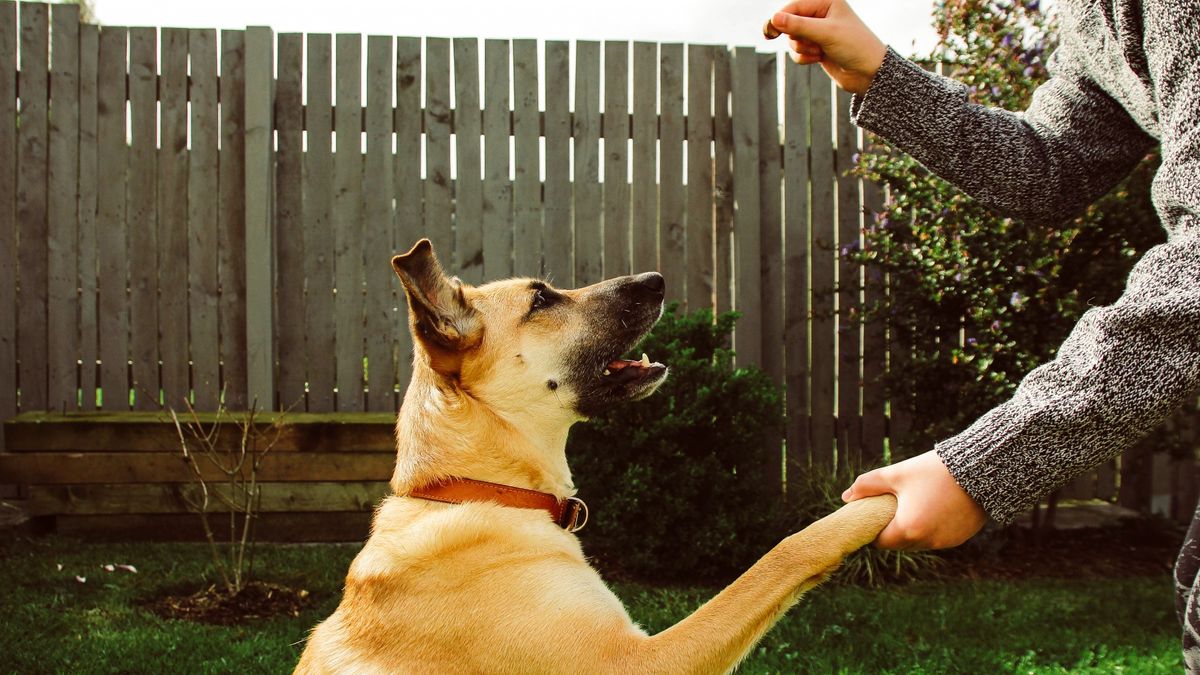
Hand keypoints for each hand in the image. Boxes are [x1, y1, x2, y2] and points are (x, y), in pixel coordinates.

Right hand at [768, 0, 887, 94]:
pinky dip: (804, 57)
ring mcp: (817, 31)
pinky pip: (797, 52)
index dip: (780, 19)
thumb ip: (798, 25)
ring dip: (803, 49)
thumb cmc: (854, 46)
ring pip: (792, 39)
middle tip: (812, 43)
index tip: (769, 32)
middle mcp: (821, 14)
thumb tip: (773, 18)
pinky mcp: (815, 47)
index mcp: (826, 1)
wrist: (868, 73)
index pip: (793, 7)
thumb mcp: (826, 33)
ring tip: (820, 52)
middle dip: (798, 37)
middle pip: (790, 23)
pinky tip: (819, 59)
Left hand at [841, 449, 987, 549]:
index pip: (880, 541)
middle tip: (893, 505)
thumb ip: (868, 485)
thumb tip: (846, 497)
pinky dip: (932, 527)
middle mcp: (927, 541)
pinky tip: (934, 506)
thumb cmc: (934, 470)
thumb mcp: (896, 474)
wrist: (981, 469)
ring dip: (913, 528)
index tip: (874, 513)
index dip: (874, 528)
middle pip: (900, 543)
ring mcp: (946, 542)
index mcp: (908, 529)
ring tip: (914, 503)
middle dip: (893, 527)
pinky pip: (937, 537)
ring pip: (919, 541)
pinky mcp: (960, 538)